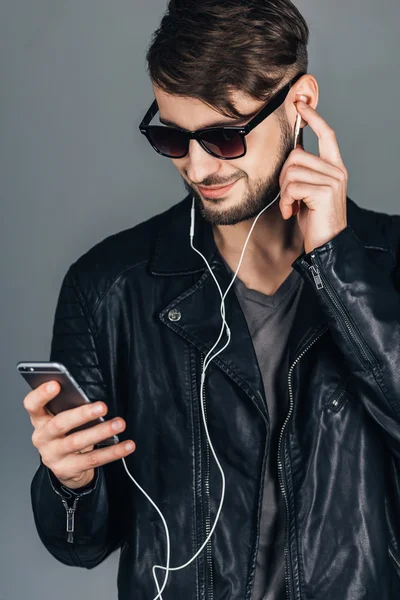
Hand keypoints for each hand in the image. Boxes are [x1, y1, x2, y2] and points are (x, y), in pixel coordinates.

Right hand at [24, 381, 135, 488]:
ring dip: (101, 432)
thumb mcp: (62, 418)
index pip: (32, 405)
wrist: (65, 466)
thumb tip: (88, 396)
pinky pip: (93, 459)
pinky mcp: (68, 469)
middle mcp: (42, 437)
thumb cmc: (66, 433)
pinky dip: (113, 452)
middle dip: (82, 414)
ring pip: (78, 442)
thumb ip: (69, 406)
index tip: (56, 384)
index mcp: (40, 419)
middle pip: (59, 424)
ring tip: (119, 424)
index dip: (41, 394)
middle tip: (102, 406)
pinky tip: (127, 445)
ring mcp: (53, 455)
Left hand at [279, 101, 347, 254]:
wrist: (327, 245)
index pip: (327, 135)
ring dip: (284, 192)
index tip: (300, 104)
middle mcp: (337, 171)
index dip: (314, 118)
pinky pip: (292, 186)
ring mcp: (332, 180)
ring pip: (291, 170)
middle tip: (287, 196)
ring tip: (291, 207)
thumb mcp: (308, 191)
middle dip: (283, 176)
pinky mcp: (324, 191)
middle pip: (296, 154)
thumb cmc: (315, 220)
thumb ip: (304, 172)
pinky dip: (286, 201)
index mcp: (335, 168)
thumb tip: (292, 151)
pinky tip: (292, 212)